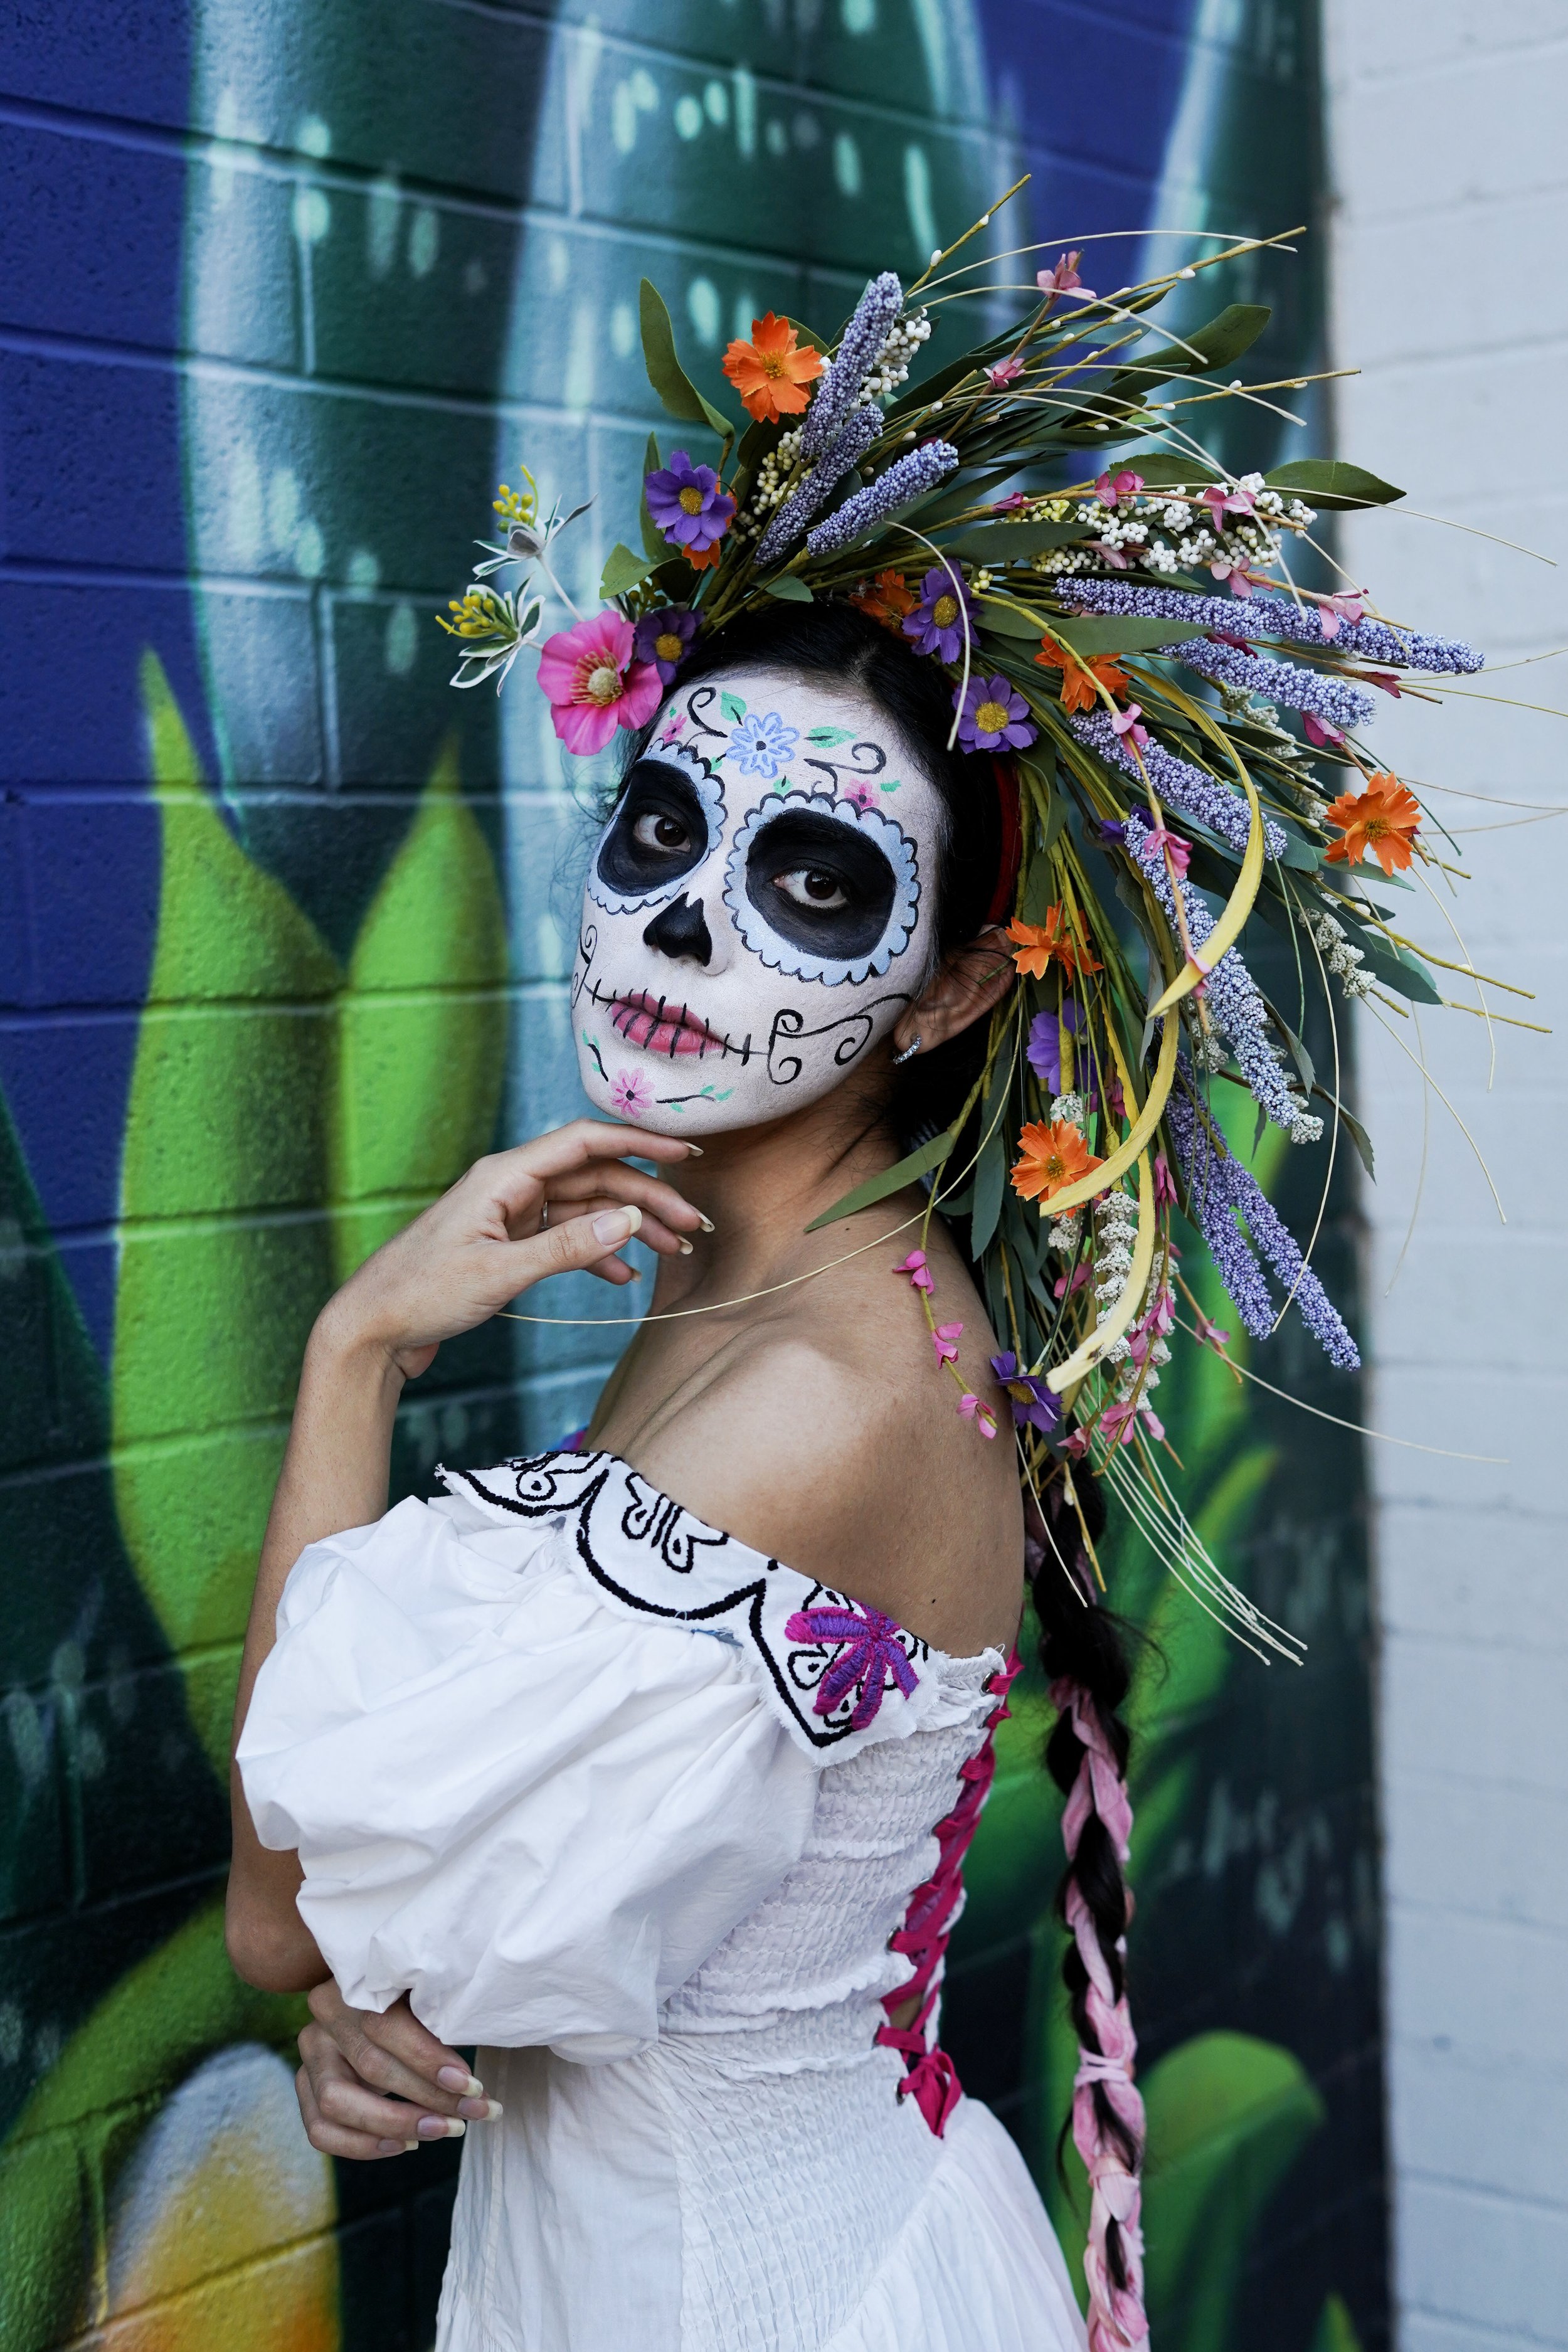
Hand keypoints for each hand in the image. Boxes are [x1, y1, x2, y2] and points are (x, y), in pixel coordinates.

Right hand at [294, 1982, 501, 2160]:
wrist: (373, 1997)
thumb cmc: (412, 1994)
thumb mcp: (424, 1994)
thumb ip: (438, 2020)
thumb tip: (470, 2079)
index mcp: (353, 1981)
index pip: (386, 2025)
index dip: (428, 2060)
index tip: (470, 2085)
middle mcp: (323, 2016)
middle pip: (369, 2067)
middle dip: (428, 2098)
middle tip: (471, 2112)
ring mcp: (310, 2053)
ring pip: (336, 2104)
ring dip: (395, 2126)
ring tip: (444, 2130)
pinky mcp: (305, 2086)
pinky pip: (320, 2130)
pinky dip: (363, 2145)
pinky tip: (406, 2143)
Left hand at [319, 1119, 705, 1375]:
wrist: (372, 1330)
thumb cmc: (421, 1293)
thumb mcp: (500, 1271)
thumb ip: (568, 1246)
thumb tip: (630, 1219)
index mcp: (505, 1175)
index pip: (585, 1142)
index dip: (638, 1144)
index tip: (683, 1154)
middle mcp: (511, 1187)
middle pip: (595, 1179)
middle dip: (647, 1199)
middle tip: (692, 1226)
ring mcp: (511, 1216)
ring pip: (587, 1211)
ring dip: (630, 1230)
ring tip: (672, 1253)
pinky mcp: (510, 1246)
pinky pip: (566, 1241)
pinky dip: (598, 1256)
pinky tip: (624, 1278)